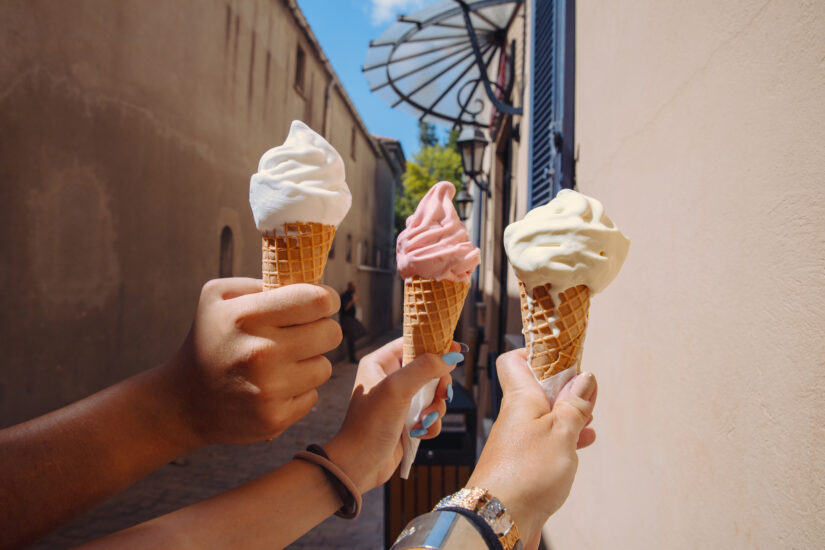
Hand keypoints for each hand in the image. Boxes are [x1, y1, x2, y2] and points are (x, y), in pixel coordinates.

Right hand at [166, 278, 341, 445]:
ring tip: (281, 364)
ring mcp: (268, 390)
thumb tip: (308, 283)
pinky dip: (298, 392)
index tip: (321, 303)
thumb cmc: (208, 339)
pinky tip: (272, 389)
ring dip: (309, 363)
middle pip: (331, 333)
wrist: (181, 402)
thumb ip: (262, 283)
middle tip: (303, 334)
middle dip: (321, 330)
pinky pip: (312, 396)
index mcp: (247, 316)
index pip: (318, 301)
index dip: (327, 299)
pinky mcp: (274, 418)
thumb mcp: (219, 297)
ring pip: (324, 367)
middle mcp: (260, 353)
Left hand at [324, 338, 457, 492]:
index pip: (411, 343)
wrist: (360, 464)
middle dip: (439, 384)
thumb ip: (425, 368)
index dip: (434, 344)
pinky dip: (431, 424)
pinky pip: (431, 416)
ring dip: (435, 408)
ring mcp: (399, 401)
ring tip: (423, 419)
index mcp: (380, 363)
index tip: (455, 350)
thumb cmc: (370, 424)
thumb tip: (451, 357)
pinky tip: (419, 432)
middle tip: (443, 393)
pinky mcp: (407, 421)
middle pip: (429, 369)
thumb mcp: (397, 388)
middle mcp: (389, 379)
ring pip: (434, 394)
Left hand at [467, 349, 597, 543]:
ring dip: (568, 417)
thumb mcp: (562, 432)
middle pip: (535, 389)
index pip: (514, 360)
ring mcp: (516, 440)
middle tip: (587, 395)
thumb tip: (584, 378)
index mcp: (520, 398)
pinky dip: (563, 440)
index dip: (536, 353)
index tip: (563, 357)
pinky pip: (543, 442)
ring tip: (590, 422)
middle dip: (564, 389)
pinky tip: (580, 446)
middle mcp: (514, 416)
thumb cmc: (525, 474)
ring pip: (543, 417)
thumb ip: (574, 404)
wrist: (498, 517)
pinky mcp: (521, 463)